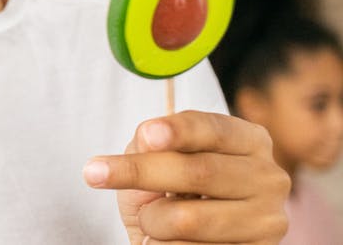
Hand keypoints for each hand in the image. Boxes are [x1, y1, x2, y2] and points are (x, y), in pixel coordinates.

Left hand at [84, 110, 290, 243]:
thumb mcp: (153, 160)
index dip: (179, 131)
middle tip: (94, 174)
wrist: (179, 242)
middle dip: (140, 173)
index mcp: (249, 141)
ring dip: (151, 220)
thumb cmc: (166, 193)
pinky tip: (167, 241)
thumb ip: (152, 145)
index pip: (213, 129)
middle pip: (198, 171)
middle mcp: (268, 178)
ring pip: (187, 219)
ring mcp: (267, 221)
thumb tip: (148, 137)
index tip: (147, 134)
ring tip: (152, 220)